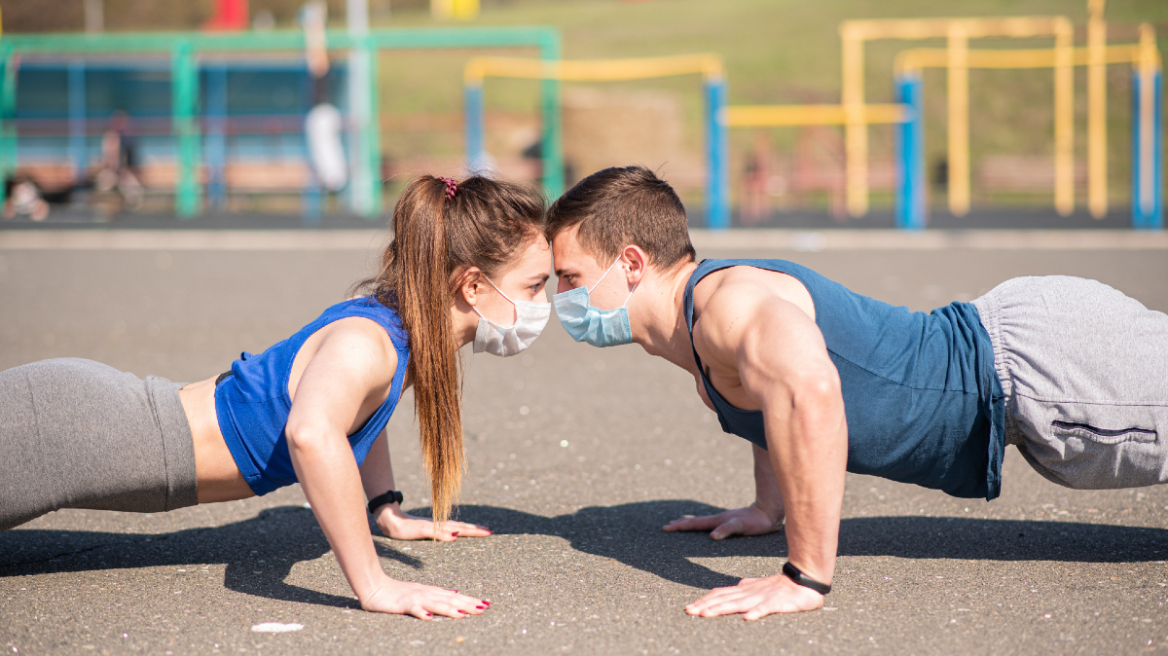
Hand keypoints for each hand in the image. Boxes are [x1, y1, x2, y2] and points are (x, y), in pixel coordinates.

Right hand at [359, 574, 490, 618]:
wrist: (375, 586)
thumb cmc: (397, 592)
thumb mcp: (421, 592)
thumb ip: (438, 594)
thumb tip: (456, 593)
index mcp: (432, 591)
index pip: (455, 597)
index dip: (471, 600)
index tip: (486, 604)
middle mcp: (427, 593)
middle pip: (450, 599)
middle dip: (467, 604)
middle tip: (484, 608)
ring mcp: (415, 598)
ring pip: (435, 603)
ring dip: (450, 609)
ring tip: (464, 614)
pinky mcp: (403, 604)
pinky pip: (413, 609)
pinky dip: (421, 612)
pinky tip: (429, 618)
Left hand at [375, 504, 492, 540]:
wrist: (390, 519)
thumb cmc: (403, 528)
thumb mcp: (420, 531)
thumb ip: (437, 533)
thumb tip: (455, 535)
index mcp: (440, 526)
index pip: (462, 529)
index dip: (475, 531)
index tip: (489, 532)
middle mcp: (440, 524)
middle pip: (462, 526)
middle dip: (477, 529)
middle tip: (491, 530)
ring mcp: (436, 524)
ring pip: (457, 525)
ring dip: (469, 528)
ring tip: (480, 529)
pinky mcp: (430, 526)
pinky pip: (449, 527)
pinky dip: (458, 528)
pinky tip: (458, 529)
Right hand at [662, 502, 782, 539]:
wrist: (768, 512)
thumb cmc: (755, 521)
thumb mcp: (740, 526)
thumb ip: (727, 530)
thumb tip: (712, 536)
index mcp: (717, 520)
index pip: (694, 524)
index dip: (680, 526)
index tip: (667, 527)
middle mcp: (718, 519)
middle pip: (695, 521)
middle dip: (681, 524)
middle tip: (667, 526)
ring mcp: (723, 520)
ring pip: (702, 522)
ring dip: (690, 524)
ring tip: (680, 525)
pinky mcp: (730, 523)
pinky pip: (711, 524)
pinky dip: (702, 526)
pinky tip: (705, 529)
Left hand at [685, 573, 822, 619]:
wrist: (804, 579)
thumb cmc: (780, 586)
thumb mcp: (757, 586)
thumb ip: (744, 588)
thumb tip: (731, 589)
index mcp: (744, 590)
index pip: (720, 594)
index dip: (704, 601)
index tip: (690, 608)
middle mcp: (749, 592)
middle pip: (723, 599)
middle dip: (705, 605)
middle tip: (689, 611)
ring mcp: (762, 597)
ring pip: (738, 603)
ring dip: (721, 608)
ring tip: (706, 614)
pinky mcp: (777, 602)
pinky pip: (765, 608)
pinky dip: (756, 612)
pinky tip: (746, 618)